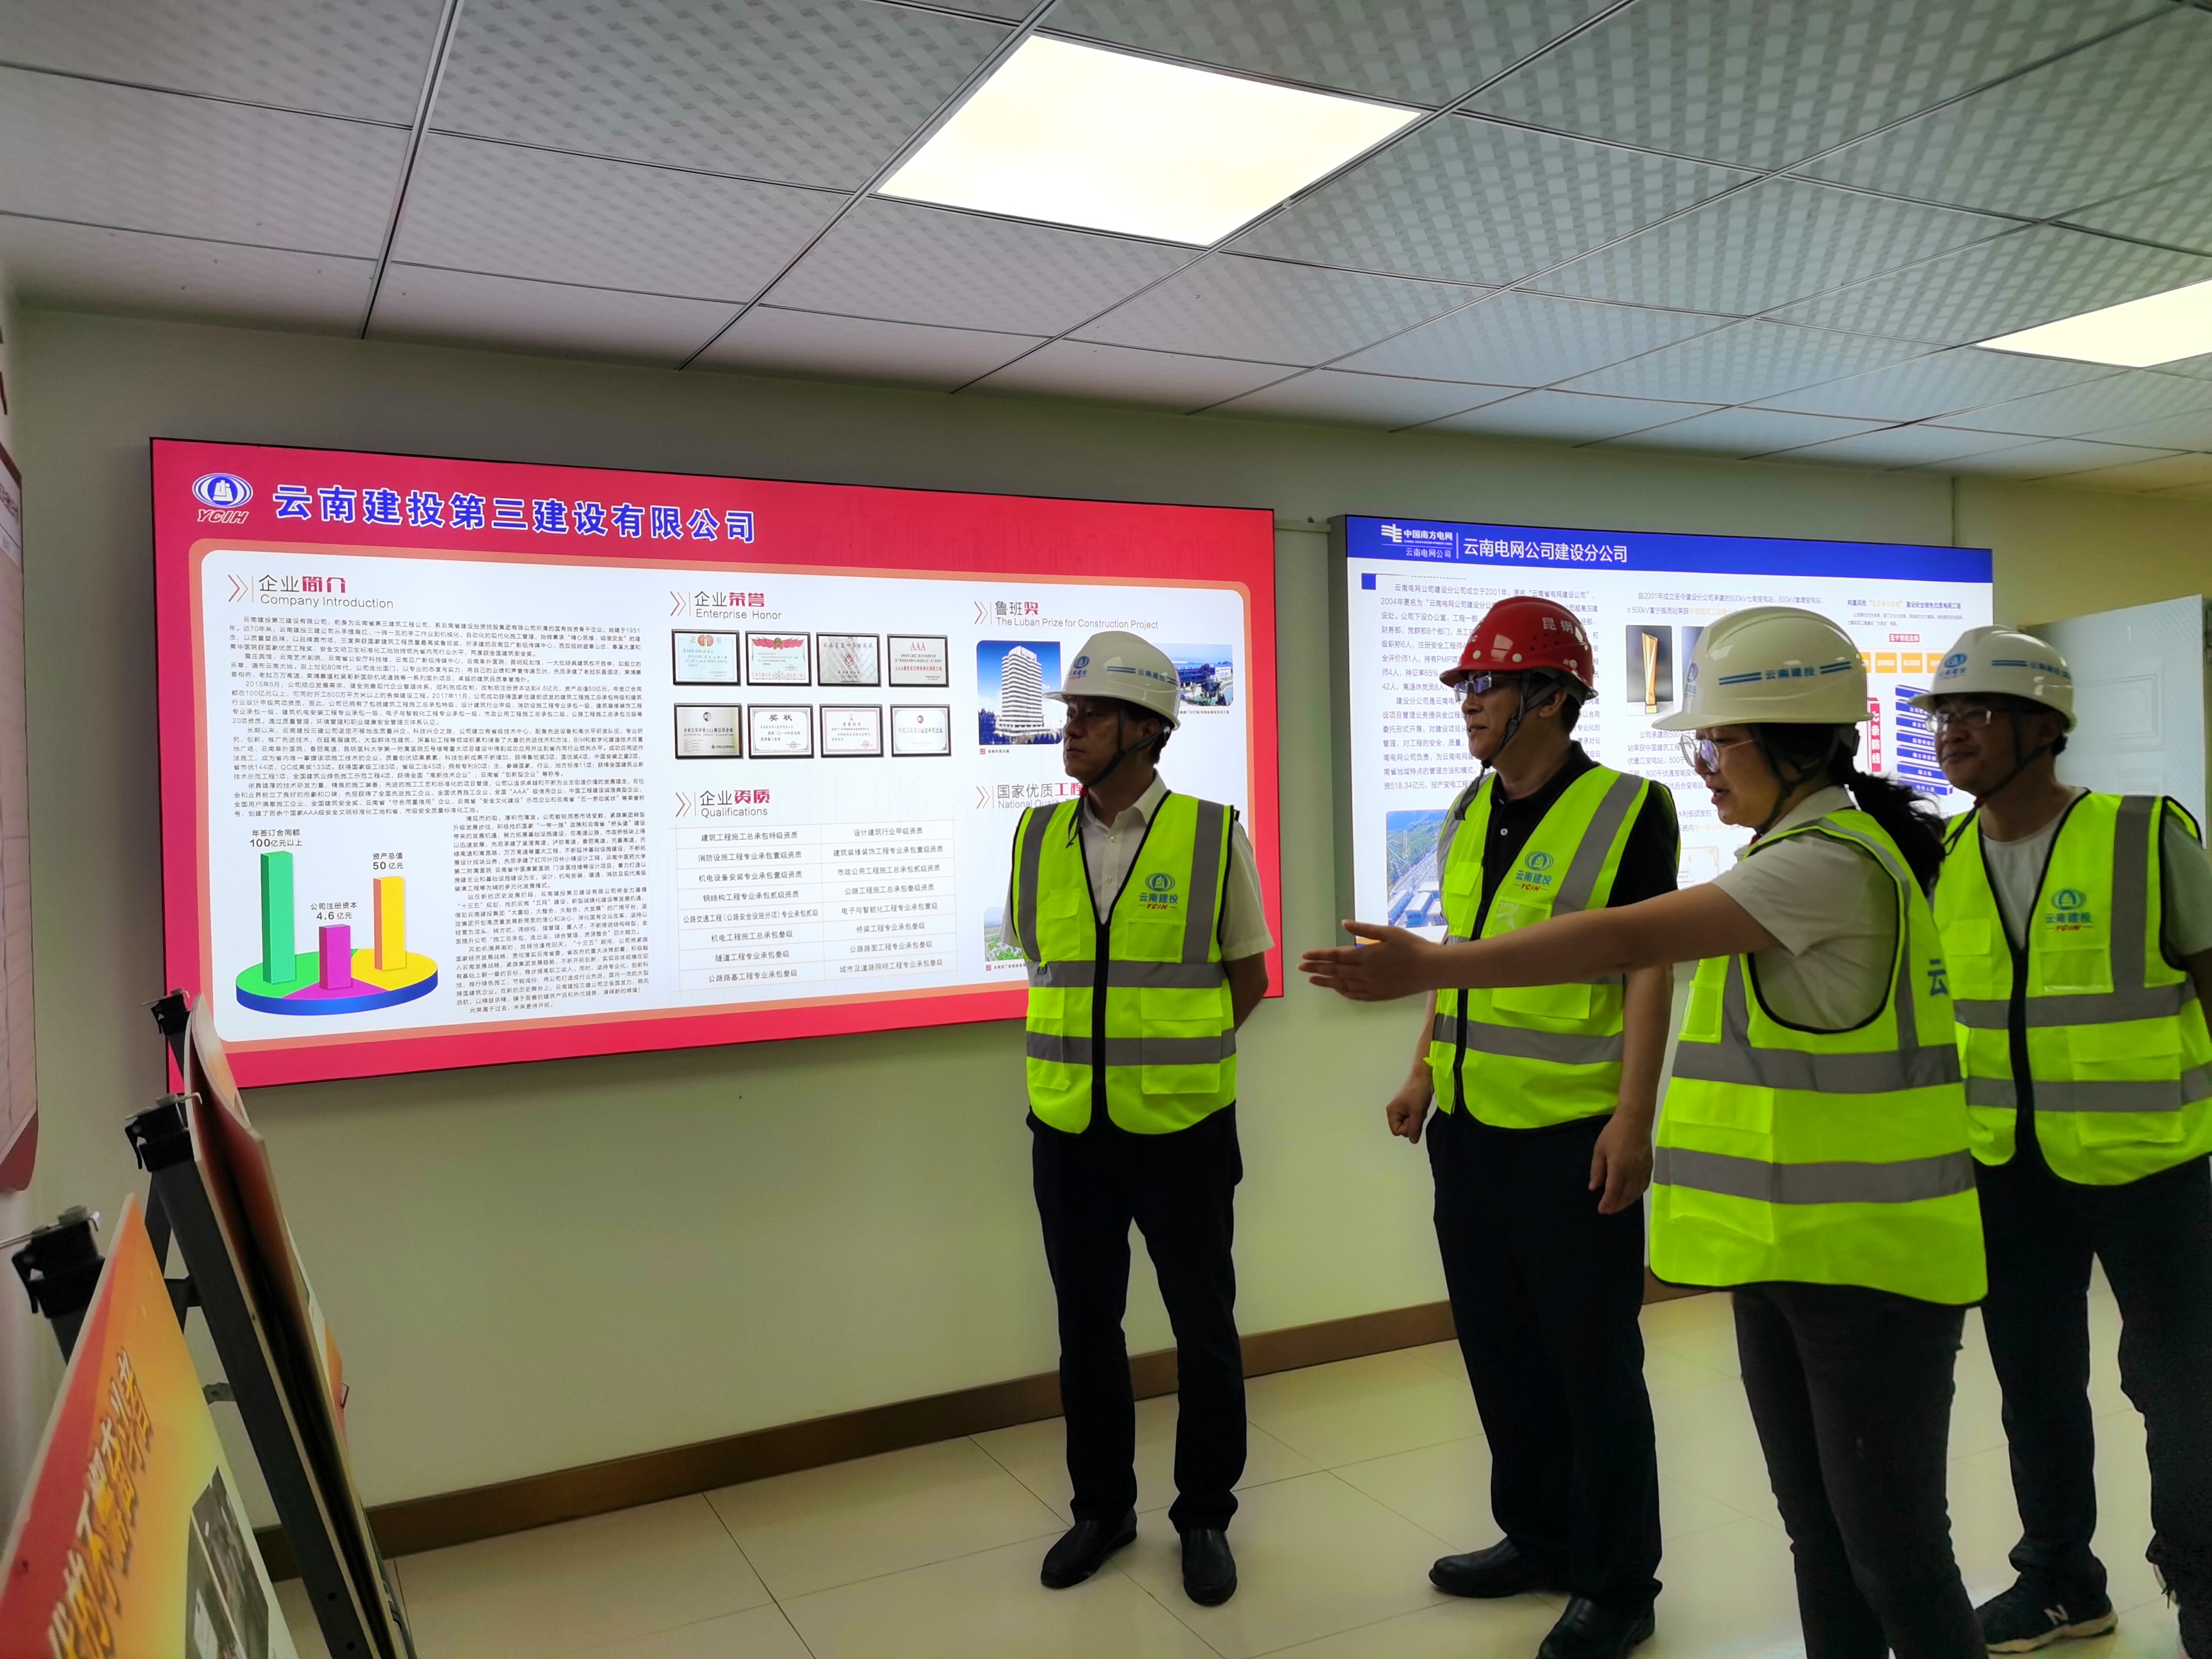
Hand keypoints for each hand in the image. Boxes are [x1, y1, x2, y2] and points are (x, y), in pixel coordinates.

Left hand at [1301, 923, 1441, 1001]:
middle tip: (1301, 968)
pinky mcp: (1379, 995)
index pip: (1336, 956)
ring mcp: (1372, 986)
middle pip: (1335, 971)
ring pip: (1343, 984)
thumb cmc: (1413, 946)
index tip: (1304, 955)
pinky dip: (1343, 992)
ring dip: (1326, 981)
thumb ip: (1365, 930)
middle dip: (1316, 968)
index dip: (1319, 956)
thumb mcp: (1389, 932)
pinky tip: (1337, 989)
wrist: (1432, 969)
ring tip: (1312, 979)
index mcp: (1366, 955)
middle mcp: (1365, 972)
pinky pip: (1356, 995)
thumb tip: (1344, 924)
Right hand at [1385, 1079, 1432, 1143]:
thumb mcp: (1416, 1112)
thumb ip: (1414, 1128)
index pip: (1397, 1131)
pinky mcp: (1409, 1107)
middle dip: (1412, 1123)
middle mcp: (1394, 1111)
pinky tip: (1421, 1107)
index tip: (1413, 1119)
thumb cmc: (1417, 1090)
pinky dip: (1419, 1114)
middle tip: (1417, 1112)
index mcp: (1392, 1111)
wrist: (1424, 1077)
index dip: (1407, 1128)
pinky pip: (1414, 1117)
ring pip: (1410, 1123)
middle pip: (1403, 1128)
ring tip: (1420, 1108)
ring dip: (1417, 1118)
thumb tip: (1413, 1141)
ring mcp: (1402, 1109)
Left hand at [1588, 1114, 1653, 1215]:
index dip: (1608, 1203)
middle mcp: (1633, 1171)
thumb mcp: (1600, 1149)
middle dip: (1616, 1205)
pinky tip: (1632, 1196)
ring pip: (1636, 1192)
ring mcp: (1643, 1169)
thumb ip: (1597, 1170)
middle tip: (1608, 1211)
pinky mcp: (1649, 1166)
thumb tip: (1594, 1187)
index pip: (1613, 1191)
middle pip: (1626, 1195)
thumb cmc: (1614, 1133)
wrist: (1635, 1120)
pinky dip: (1637, 1193)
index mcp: (1619, 1167)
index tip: (1602, 1210)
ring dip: (1627, 1202)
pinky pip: (1644, 1185)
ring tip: (1618, 1206)